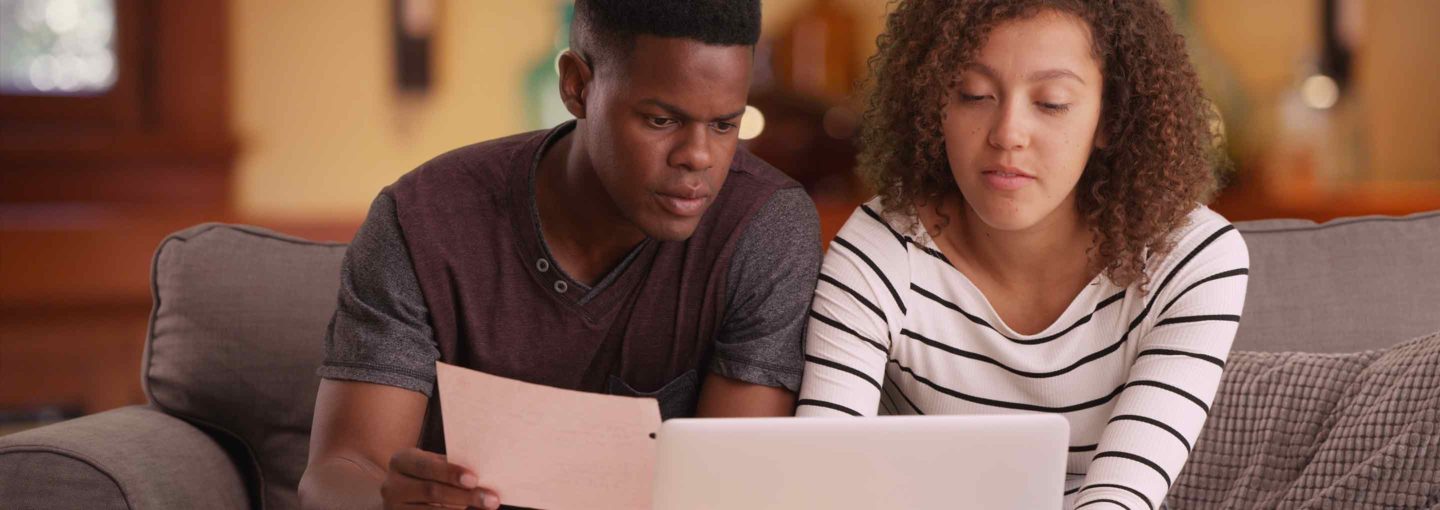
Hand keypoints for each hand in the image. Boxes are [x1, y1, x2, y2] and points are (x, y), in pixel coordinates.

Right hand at [381, 448, 499, 509]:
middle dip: (465, 496)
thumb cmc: (425, 474)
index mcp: (401, 461)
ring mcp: (393, 507)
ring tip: (486, 506)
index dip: (450, 473)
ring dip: (461, 509)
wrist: (399, 495)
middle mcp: (392, 485)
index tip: (474, 479)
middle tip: (492, 500)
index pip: (426, 466)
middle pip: (431, 491)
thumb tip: (483, 474)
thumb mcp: (430, 464)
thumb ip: (448, 467)